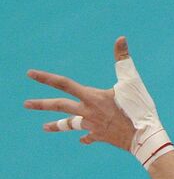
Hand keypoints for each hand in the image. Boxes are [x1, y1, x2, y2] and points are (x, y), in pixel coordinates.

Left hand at [25, 37, 141, 152]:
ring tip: (44, 127)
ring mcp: (93, 126)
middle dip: (41, 104)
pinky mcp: (102, 137)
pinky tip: (82, 140)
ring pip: (70, 125)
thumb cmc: (138, 108)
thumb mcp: (132, 81)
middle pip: (60, 106)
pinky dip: (85, 137)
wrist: (144, 137)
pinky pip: (89, 137)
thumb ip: (123, 60)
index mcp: (92, 97)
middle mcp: (88, 112)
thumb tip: (120, 38)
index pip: (64, 84)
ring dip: (57, 126)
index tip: (30, 74)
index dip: (46, 77)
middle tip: (25, 104)